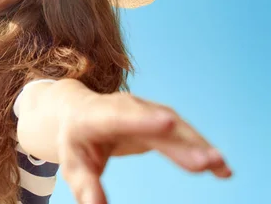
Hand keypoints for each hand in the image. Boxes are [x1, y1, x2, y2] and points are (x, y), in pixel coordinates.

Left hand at [56, 91, 232, 203]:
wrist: (79, 112)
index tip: (168, 122)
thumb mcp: (73, 165)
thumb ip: (85, 186)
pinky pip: (181, 133)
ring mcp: (143, 110)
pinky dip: (200, 148)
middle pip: (154, 123)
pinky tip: (220, 168)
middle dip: (182, 141)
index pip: (119, 117)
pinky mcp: (158, 118)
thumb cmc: (75, 142)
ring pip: (174, 127)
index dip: (144, 120)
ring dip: (198, 145)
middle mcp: (123, 108)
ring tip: (221, 167)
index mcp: (96, 116)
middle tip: (208, 161)